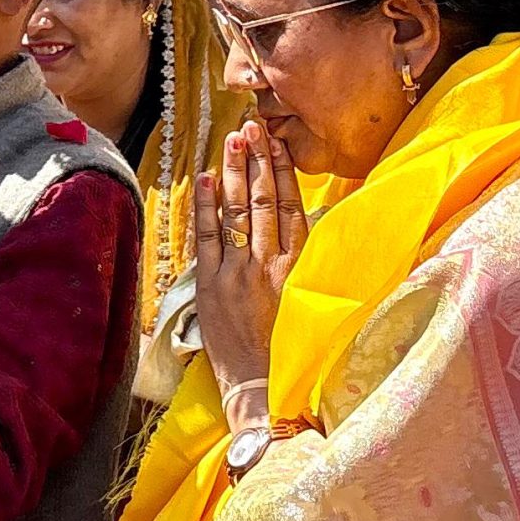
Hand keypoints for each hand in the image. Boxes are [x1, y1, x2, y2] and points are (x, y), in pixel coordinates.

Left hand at [194, 120, 306, 402]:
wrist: (266, 395)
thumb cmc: (295, 358)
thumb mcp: (313, 308)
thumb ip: (308, 270)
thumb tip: (306, 235)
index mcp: (302, 270)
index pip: (294, 208)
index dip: (285, 173)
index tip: (278, 144)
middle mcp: (272, 265)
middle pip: (266, 201)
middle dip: (258, 160)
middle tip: (252, 125)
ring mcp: (239, 273)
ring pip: (239, 211)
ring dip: (235, 172)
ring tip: (234, 138)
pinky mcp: (212, 287)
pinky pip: (208, 236)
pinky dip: (207, 206)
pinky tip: (206, 178)